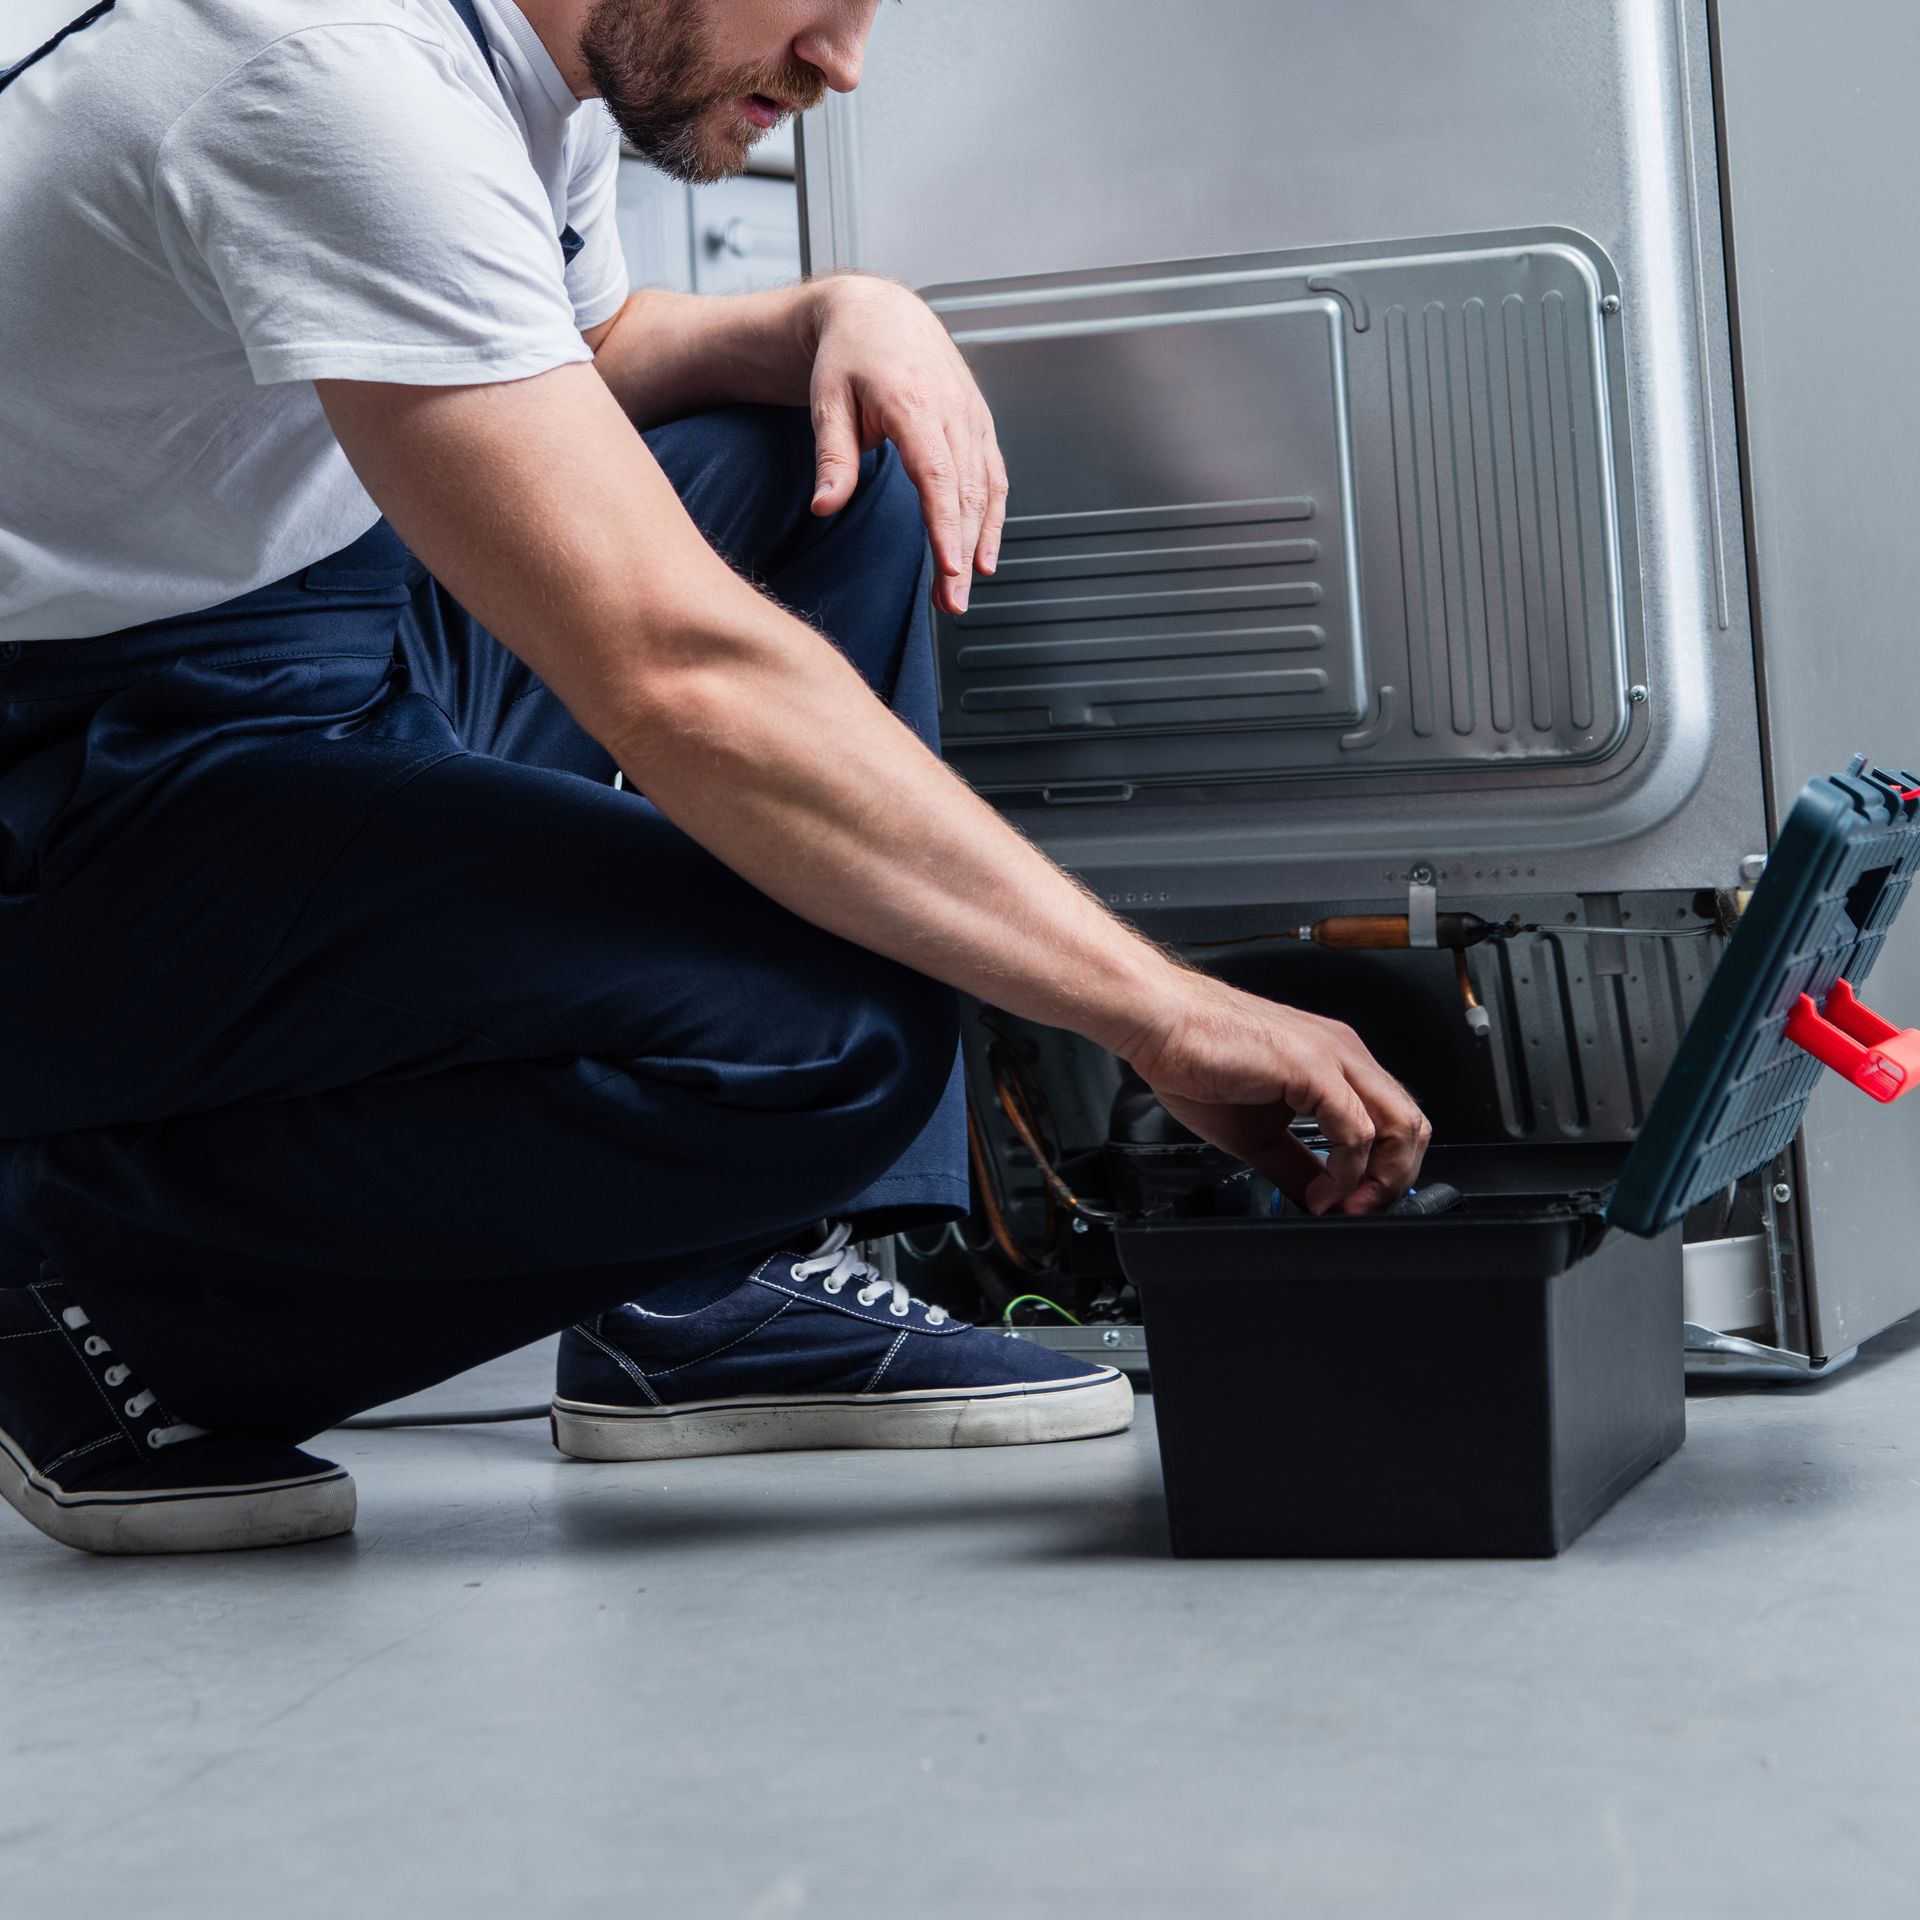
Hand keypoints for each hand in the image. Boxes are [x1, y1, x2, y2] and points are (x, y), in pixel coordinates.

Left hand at [803, 274, 1007, 615]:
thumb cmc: (849, 355)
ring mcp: (972, 417)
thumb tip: (823, 507)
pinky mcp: (979, 424)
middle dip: (962, 554)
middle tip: (951, 604)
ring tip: (965, 591)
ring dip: (980, 543)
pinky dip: (993, 517)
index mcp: (916, 404)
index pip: (939, 477)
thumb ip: (833, 457)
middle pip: (966, 494)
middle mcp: (953, 411)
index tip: (950, 569)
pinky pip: (994, 476)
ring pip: (987, 489)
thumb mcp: (827, 401)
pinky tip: (983, 554)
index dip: (947, 526)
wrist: (880, 312)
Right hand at [1116, 970, 1431, 1214]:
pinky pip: (1357, 1131)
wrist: (1160, 1023)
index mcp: (1336, 1064)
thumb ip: (1295, 1166)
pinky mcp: (1314, 1068)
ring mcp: (1335, 1058)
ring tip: (1345, 1207)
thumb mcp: (1257, 1134)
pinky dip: (1346, 1174)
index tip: (1355, 1208)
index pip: (1393, 1122)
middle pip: (1412, 1125)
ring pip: (1401, 1125)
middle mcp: (1345, 1055)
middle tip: (1360, 1213)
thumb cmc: (1197, 1058)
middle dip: (1394, 1182)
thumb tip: (1319, 1201)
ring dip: (1381, 1181)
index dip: (1384, 1174)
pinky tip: (1319, 1192)